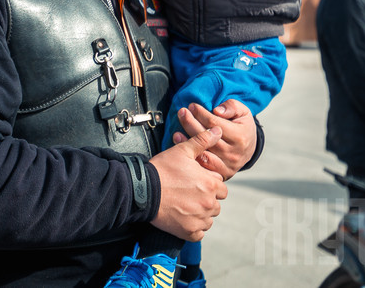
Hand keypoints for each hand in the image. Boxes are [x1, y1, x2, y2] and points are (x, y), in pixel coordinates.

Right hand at [149, 126, 227, 241]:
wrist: (143, 189)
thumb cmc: (162, 169)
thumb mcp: (182, 150)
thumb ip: (202, 141)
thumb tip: (217, 131)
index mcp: (211, 184)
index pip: (221, 188)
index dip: (209, 184)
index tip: (196, 182)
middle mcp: (209, 203)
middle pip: (215, 204)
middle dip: (206, 199)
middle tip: (189, 193)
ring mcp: (199, 219)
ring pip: (208, 218)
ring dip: (201, 213)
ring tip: (185, 205)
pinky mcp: (189, 231)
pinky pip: (199, 232)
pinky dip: (194, 227)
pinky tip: (184, 218)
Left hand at [173, 100, 257, 179]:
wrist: (249, 147)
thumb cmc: (242, 127)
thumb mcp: (243, 112)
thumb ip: (232, 107)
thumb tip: (217, 111)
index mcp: (240, 137)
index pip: (215, 124)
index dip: (201, 114)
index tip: (192, 106)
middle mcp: (234, 154)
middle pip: (207, 139)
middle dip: (191, 124)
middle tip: (182, 113)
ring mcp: (228, 166)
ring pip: (204, 154)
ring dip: (188, 143)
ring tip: (176, 133)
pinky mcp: (222, 174)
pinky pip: (203, 167)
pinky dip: (192, 159)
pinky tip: (182, 149)